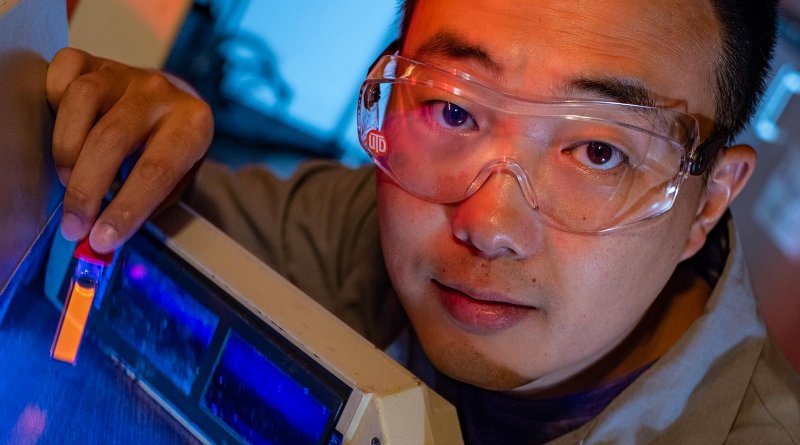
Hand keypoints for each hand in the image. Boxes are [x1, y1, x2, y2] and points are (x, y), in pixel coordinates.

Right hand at [46, 47, 213, 252]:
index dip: (127, 208)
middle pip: (112, 138)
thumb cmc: (169, 150)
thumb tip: (102, 240)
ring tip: (68, 180)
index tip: (102, 239)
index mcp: (192, 124)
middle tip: (74, 226)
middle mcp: (160, 93)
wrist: (169, 104)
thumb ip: (145, 208)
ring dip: (67, 150)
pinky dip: (54, 104)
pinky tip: (64, 131)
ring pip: (82, 101)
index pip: (156, 170)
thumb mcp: (175, 181)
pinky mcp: (94, 61)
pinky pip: (63, 76)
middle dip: (87, 190)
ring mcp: (125, 73)